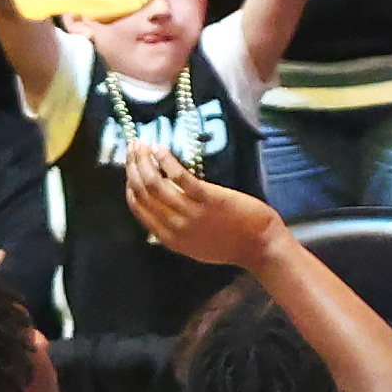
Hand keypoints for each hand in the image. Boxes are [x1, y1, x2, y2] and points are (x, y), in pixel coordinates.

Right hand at [125, 137, 287, 269]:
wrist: (262, 246)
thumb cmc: (233, 244)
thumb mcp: (196, 246)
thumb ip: (175, 231)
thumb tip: (159, 209)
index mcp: (170, 239)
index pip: (138, 208)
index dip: (130, 185)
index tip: (130, 168)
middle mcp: (176, 227)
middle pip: (143, 192)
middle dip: (133, 167)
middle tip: (132, 148)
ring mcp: (192, 213)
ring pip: (155, 183)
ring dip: (144, 160)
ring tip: (142, 145)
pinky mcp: (209, 200)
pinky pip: (180, 177)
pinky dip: (166, 161)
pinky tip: (160, 149)